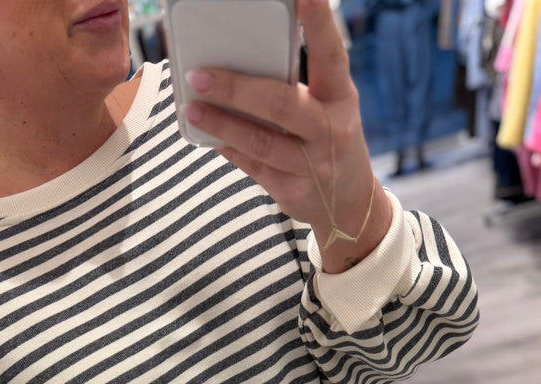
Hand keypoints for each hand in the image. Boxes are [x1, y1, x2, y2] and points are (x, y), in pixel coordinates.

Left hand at [183, 0, 392, 272]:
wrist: (348, 202)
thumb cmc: (328, 137)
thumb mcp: (327, 106)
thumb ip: (296, 85)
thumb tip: (239, 61)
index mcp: (340, 96)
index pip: (331, 55)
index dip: (319, 25)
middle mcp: (331, 130)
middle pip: (281, 104)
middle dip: (236, 89)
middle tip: (200, 75)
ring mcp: (313, 165)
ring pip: (261, 141)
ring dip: (221, 123)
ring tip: (191, 107)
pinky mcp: (292, 192)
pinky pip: (253, 167)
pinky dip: (228, 148)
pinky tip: (208, 134)